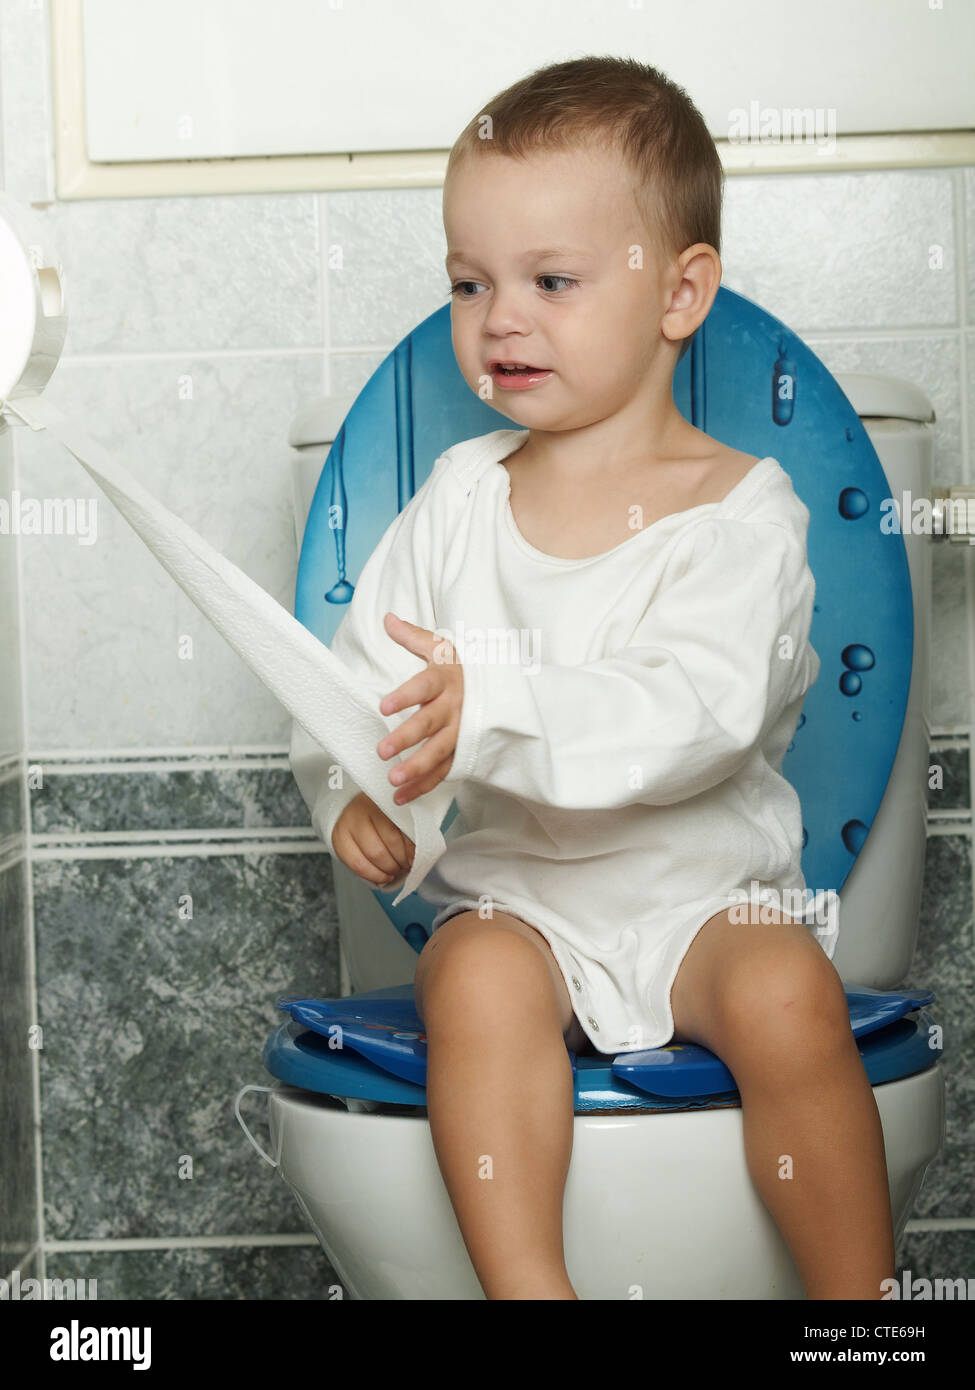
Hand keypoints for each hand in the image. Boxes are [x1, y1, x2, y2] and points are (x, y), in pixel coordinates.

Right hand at [332, 792, 415, 887]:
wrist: (353, 809)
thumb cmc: (380, 814)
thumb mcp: (397, 814)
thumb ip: (409, 829)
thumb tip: (420, 852)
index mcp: (382, 801)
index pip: (400, 830)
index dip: (410, 849)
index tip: (416, 858)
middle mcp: (363, 810)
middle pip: (389, 844)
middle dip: (401, 861)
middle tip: (406, 865)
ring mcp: (348, 824)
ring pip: (374, 856)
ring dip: (389, 869)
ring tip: (395, 870)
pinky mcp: (338, 839)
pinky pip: (357, 864)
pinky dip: (373, 875)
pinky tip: (382, 875)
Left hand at [376, 612, 462, 804]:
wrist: (506, 690)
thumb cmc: (466, 669)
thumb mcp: (444, 649)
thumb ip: (414, 637)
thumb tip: (387, 619)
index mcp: (447, 679)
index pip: (424, 686)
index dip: (406, 696)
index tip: (383, 706)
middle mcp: (456, 707)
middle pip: (429, 723)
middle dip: (407, 738)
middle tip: (382, 751)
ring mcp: (461, 732)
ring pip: (439, 752)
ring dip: (416, 768)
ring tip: (393, 780)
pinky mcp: (464, 753)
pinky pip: (444, 772)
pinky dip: (423, 787)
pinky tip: (401, 798)